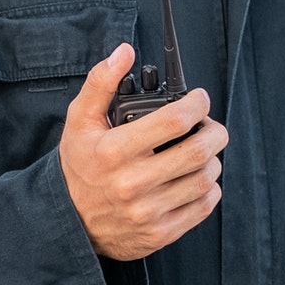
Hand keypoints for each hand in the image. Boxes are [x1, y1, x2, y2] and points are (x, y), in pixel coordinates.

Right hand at [58, 43, 227, 261]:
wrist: (69, 220)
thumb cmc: (78, 166)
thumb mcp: (80, 120)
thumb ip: (101, 82)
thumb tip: (124, 52)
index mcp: (114, 151)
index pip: (173, 121)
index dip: (196, 104)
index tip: (199, 99)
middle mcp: (133, 183)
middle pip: (198, 151)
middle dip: (215, 131)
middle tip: (210, 125)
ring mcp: (148, 211)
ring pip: (205, 179)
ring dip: (212, 160)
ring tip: (202, 151)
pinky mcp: (160, 232)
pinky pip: (202, 207)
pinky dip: (209, 189)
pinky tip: (197, 178)